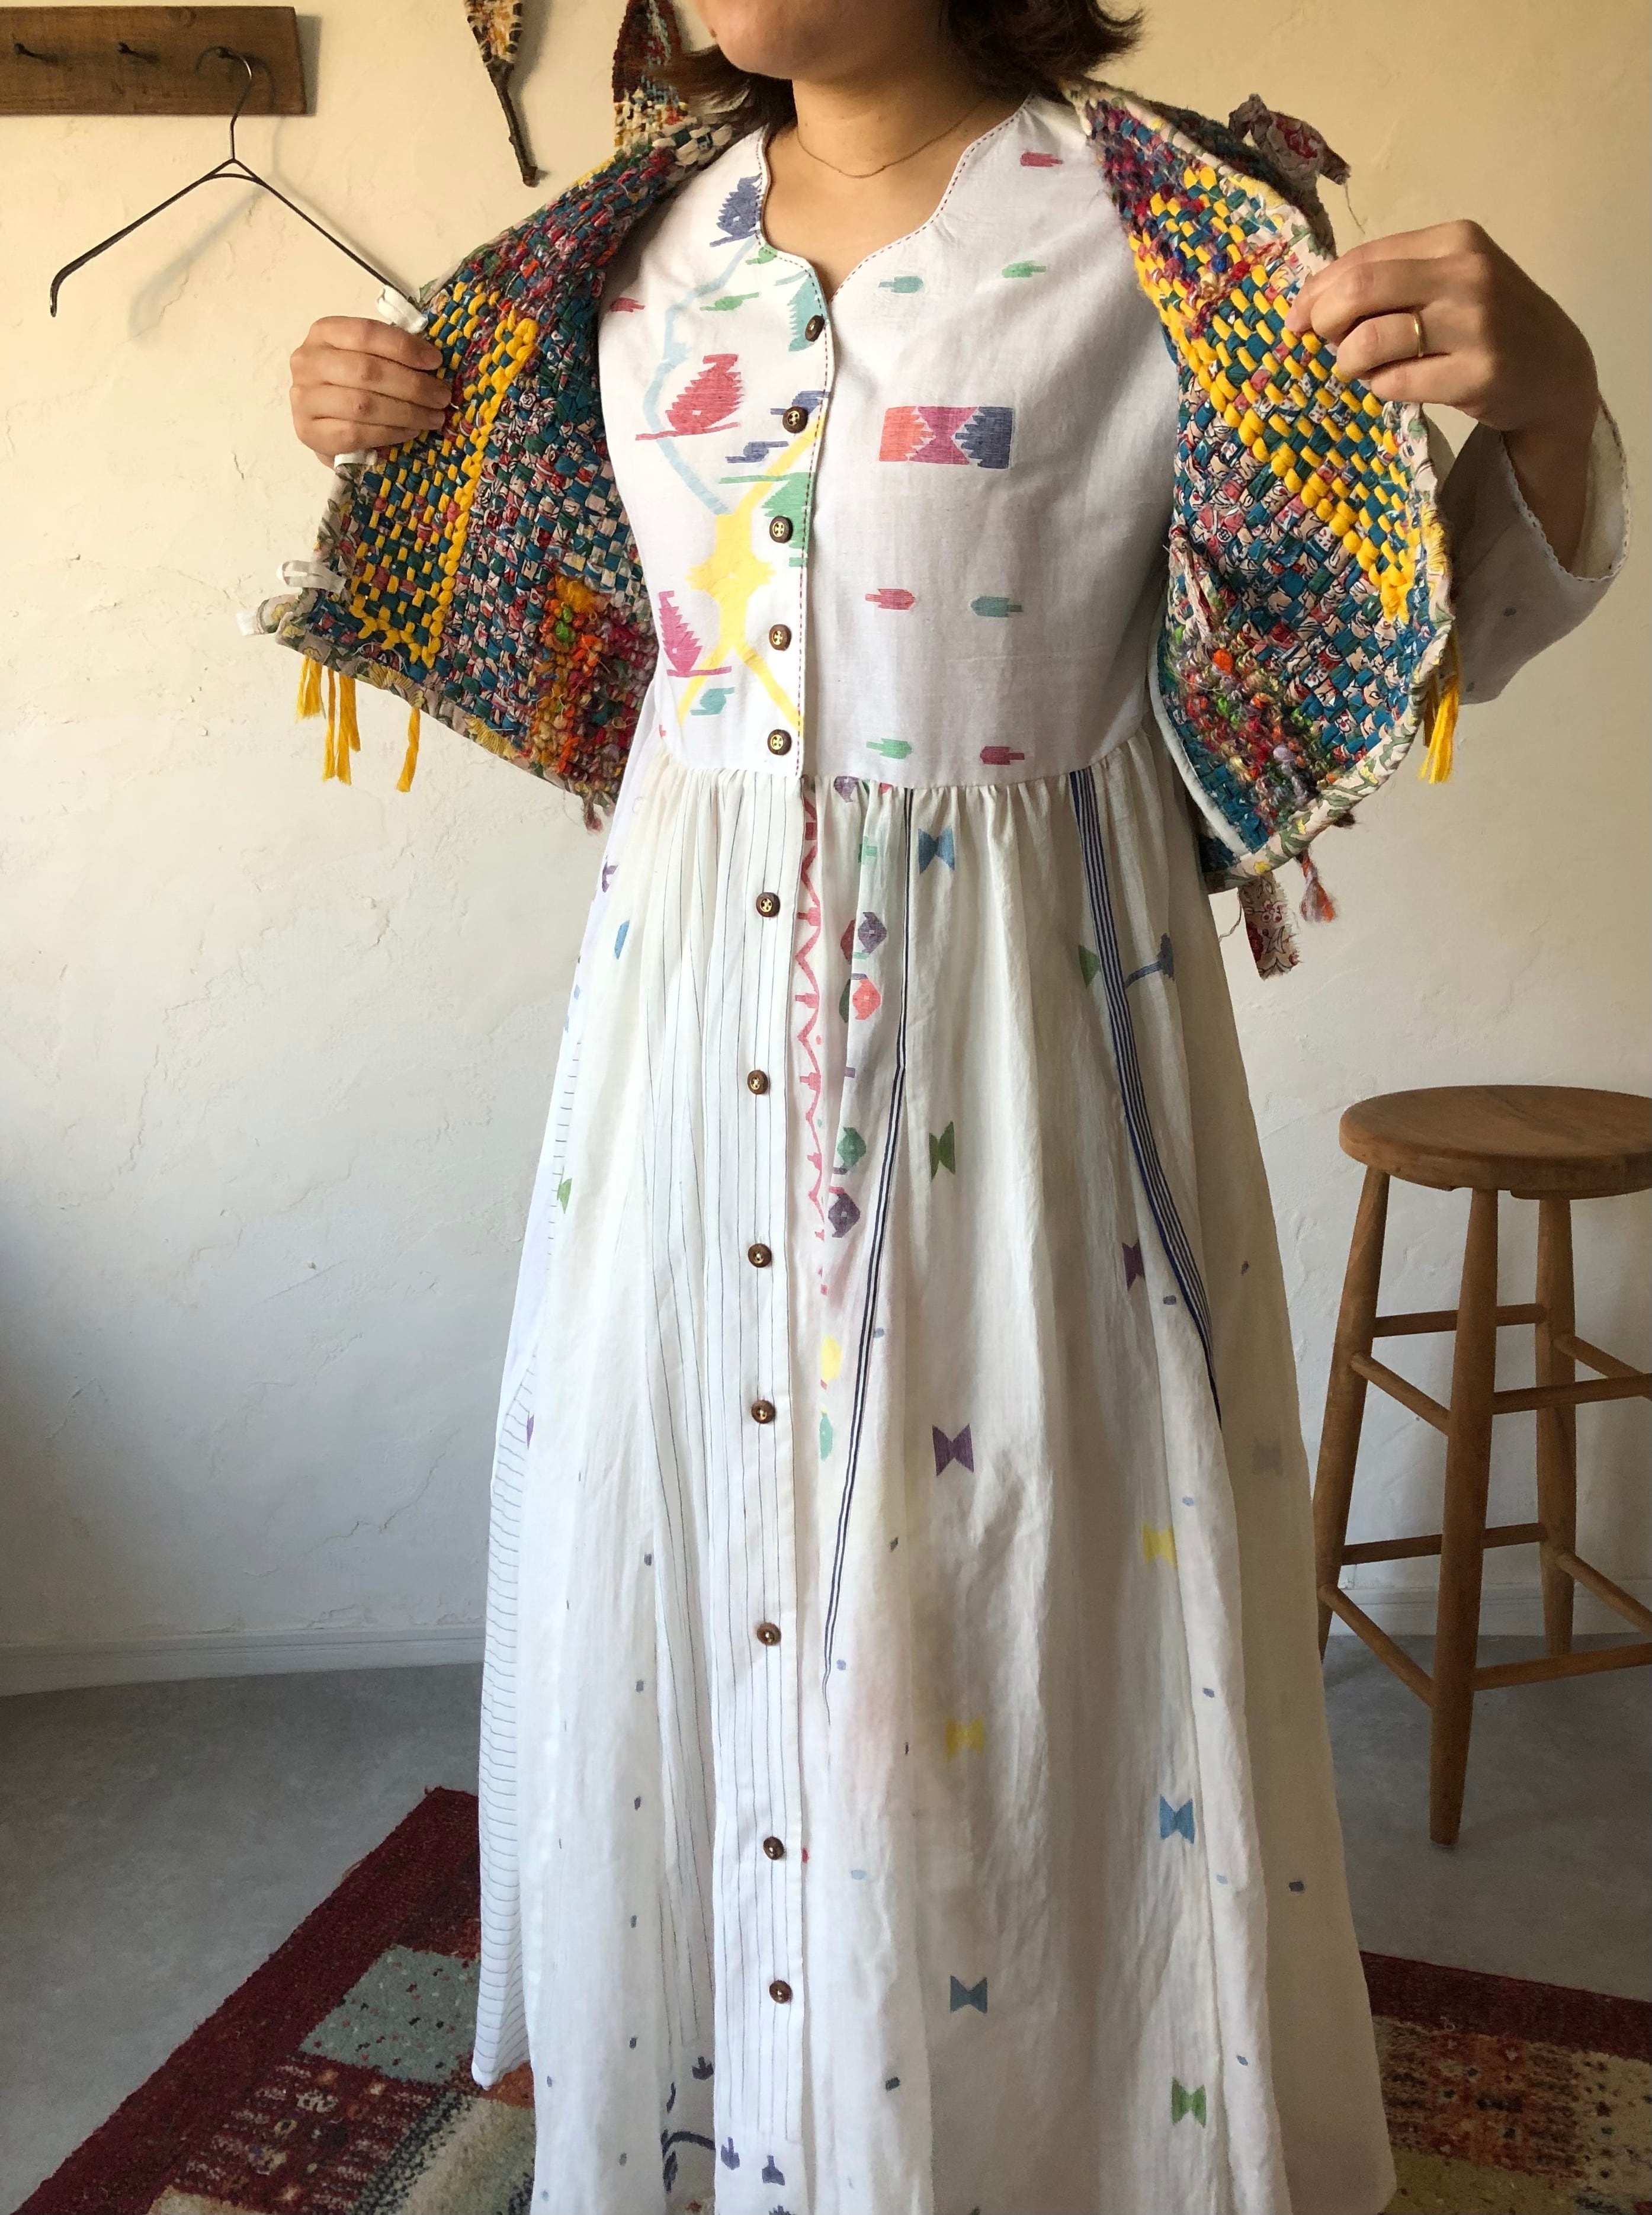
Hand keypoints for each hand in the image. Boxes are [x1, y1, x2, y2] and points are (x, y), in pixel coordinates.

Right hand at [288, 316, 449, 466]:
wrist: (321, 420)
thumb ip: (389, 355)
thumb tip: (432, 362)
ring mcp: (304, 399)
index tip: (435, 361)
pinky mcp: (308, 433)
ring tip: (433, 417)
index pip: (365, 333)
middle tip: (441, 397)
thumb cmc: (350, 383)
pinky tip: (411, 431)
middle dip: (412, 385)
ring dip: (406, 412)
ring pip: (362, 405)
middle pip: (366, 371)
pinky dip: (390, 433)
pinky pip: (356, 433)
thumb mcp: (365, 356)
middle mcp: (307, 362)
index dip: (404, 347)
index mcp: (323, 333)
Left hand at [1283, 222, 1600, 567]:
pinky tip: (1392, 384)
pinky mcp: (1476, 375)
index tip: (1298, 317)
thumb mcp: (1447, 279)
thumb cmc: (1486, 321)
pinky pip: (1396, 382)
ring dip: (1349, 361)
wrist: (1555, 368)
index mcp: (1454, 240)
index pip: (1363, 258)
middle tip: (1322, 342)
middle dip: (1324, 320)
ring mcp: (1475, 325)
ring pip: (1372, 339)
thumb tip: (1312, 300)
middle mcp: (1467, 274)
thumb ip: (1390, 279)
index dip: (1318, 290)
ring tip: (1359, 368)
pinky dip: (1380, 387)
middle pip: (1359, 291)